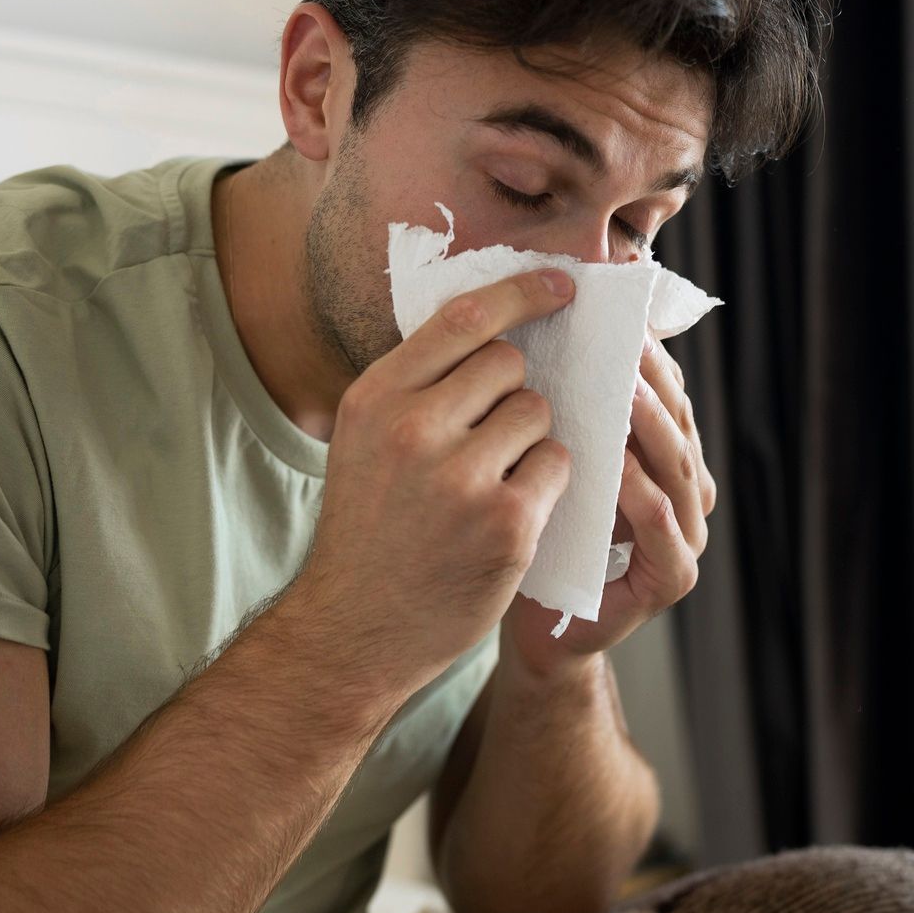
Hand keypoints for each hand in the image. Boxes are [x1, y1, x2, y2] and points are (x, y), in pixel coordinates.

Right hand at [278, 269, 576, 691]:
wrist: (352, 628)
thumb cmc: (370, 528)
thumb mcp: (366, 441)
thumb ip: (419, 385)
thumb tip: (500, 325)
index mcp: (375, 398)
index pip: (464, 317)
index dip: (520, 292)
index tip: (561, 284)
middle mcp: (413, 429)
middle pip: (509, 366)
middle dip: (512, 395)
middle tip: (484, 442)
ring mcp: (461, 477)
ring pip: (538, 415)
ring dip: (530, 442)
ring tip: (489, 484)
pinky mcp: (506, 521)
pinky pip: (558, 464)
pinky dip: (546, 484)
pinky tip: (511, 514)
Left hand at [506, 336, 714, 668]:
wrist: (537, 629)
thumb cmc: (538, 536)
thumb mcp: (553, 462)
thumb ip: (570, 412)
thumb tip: (549, 329)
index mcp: (664, 459)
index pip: (664, 393)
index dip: (645, 354)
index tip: (616, 313)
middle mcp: (686, 493)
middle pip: (677, 422)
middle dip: (651, 379)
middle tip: (622, 339)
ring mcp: (687, 537)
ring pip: (676, 468)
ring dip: (651, 427)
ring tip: (624, 390)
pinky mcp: (673, 578)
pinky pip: (660, 526)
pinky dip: (642, 494)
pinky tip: (619, 467)